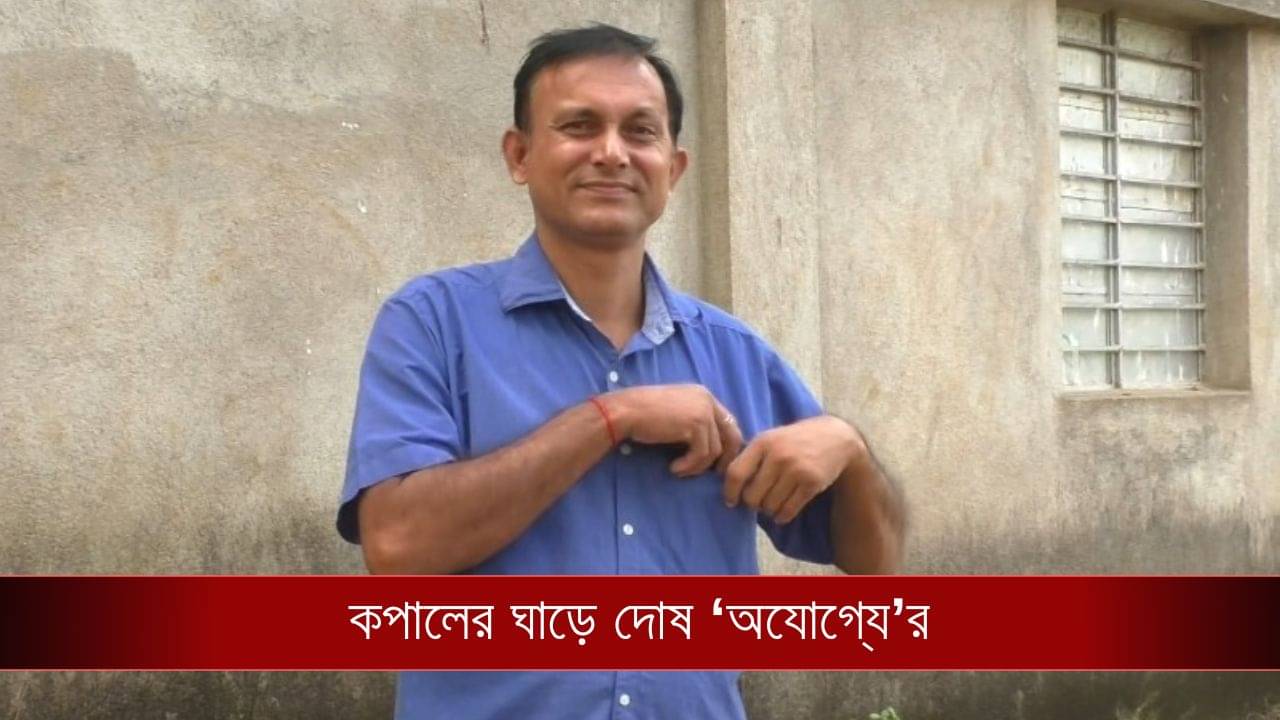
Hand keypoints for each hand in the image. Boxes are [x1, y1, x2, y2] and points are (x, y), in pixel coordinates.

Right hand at [602, 384, 743, 476]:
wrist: (625, 411)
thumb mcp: (676, 414)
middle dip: (725, 458)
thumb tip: (713, 448)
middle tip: (713, 474)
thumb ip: (695, 423)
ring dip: (698, 466)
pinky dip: (689, 466)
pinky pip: (702, 455)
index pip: (728, 423)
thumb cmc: (643, 415)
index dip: (726, 445)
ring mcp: (703, 411)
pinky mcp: (695, 425)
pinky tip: (674, 468)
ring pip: (715, 450)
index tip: (716, 463)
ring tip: (680, 470)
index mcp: (704, 395)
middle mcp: (707, 400)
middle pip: (732, 435)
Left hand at [723, 415, 865, 523]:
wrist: (835, 438)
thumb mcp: (770, 438)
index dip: (729, 492)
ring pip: (769, 506)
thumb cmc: (794, 441)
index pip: (735, 473)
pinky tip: (783, 510)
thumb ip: (750, 457)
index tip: (731, 501)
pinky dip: (782, 516)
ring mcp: (796, 469)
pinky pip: (788, 510)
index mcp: (763, 442)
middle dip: (752, 503)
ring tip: (772, 502)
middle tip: (758, 500)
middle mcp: (778, 455)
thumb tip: (727, 485)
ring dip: (769, 510)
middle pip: (752, 496)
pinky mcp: (811, 483)